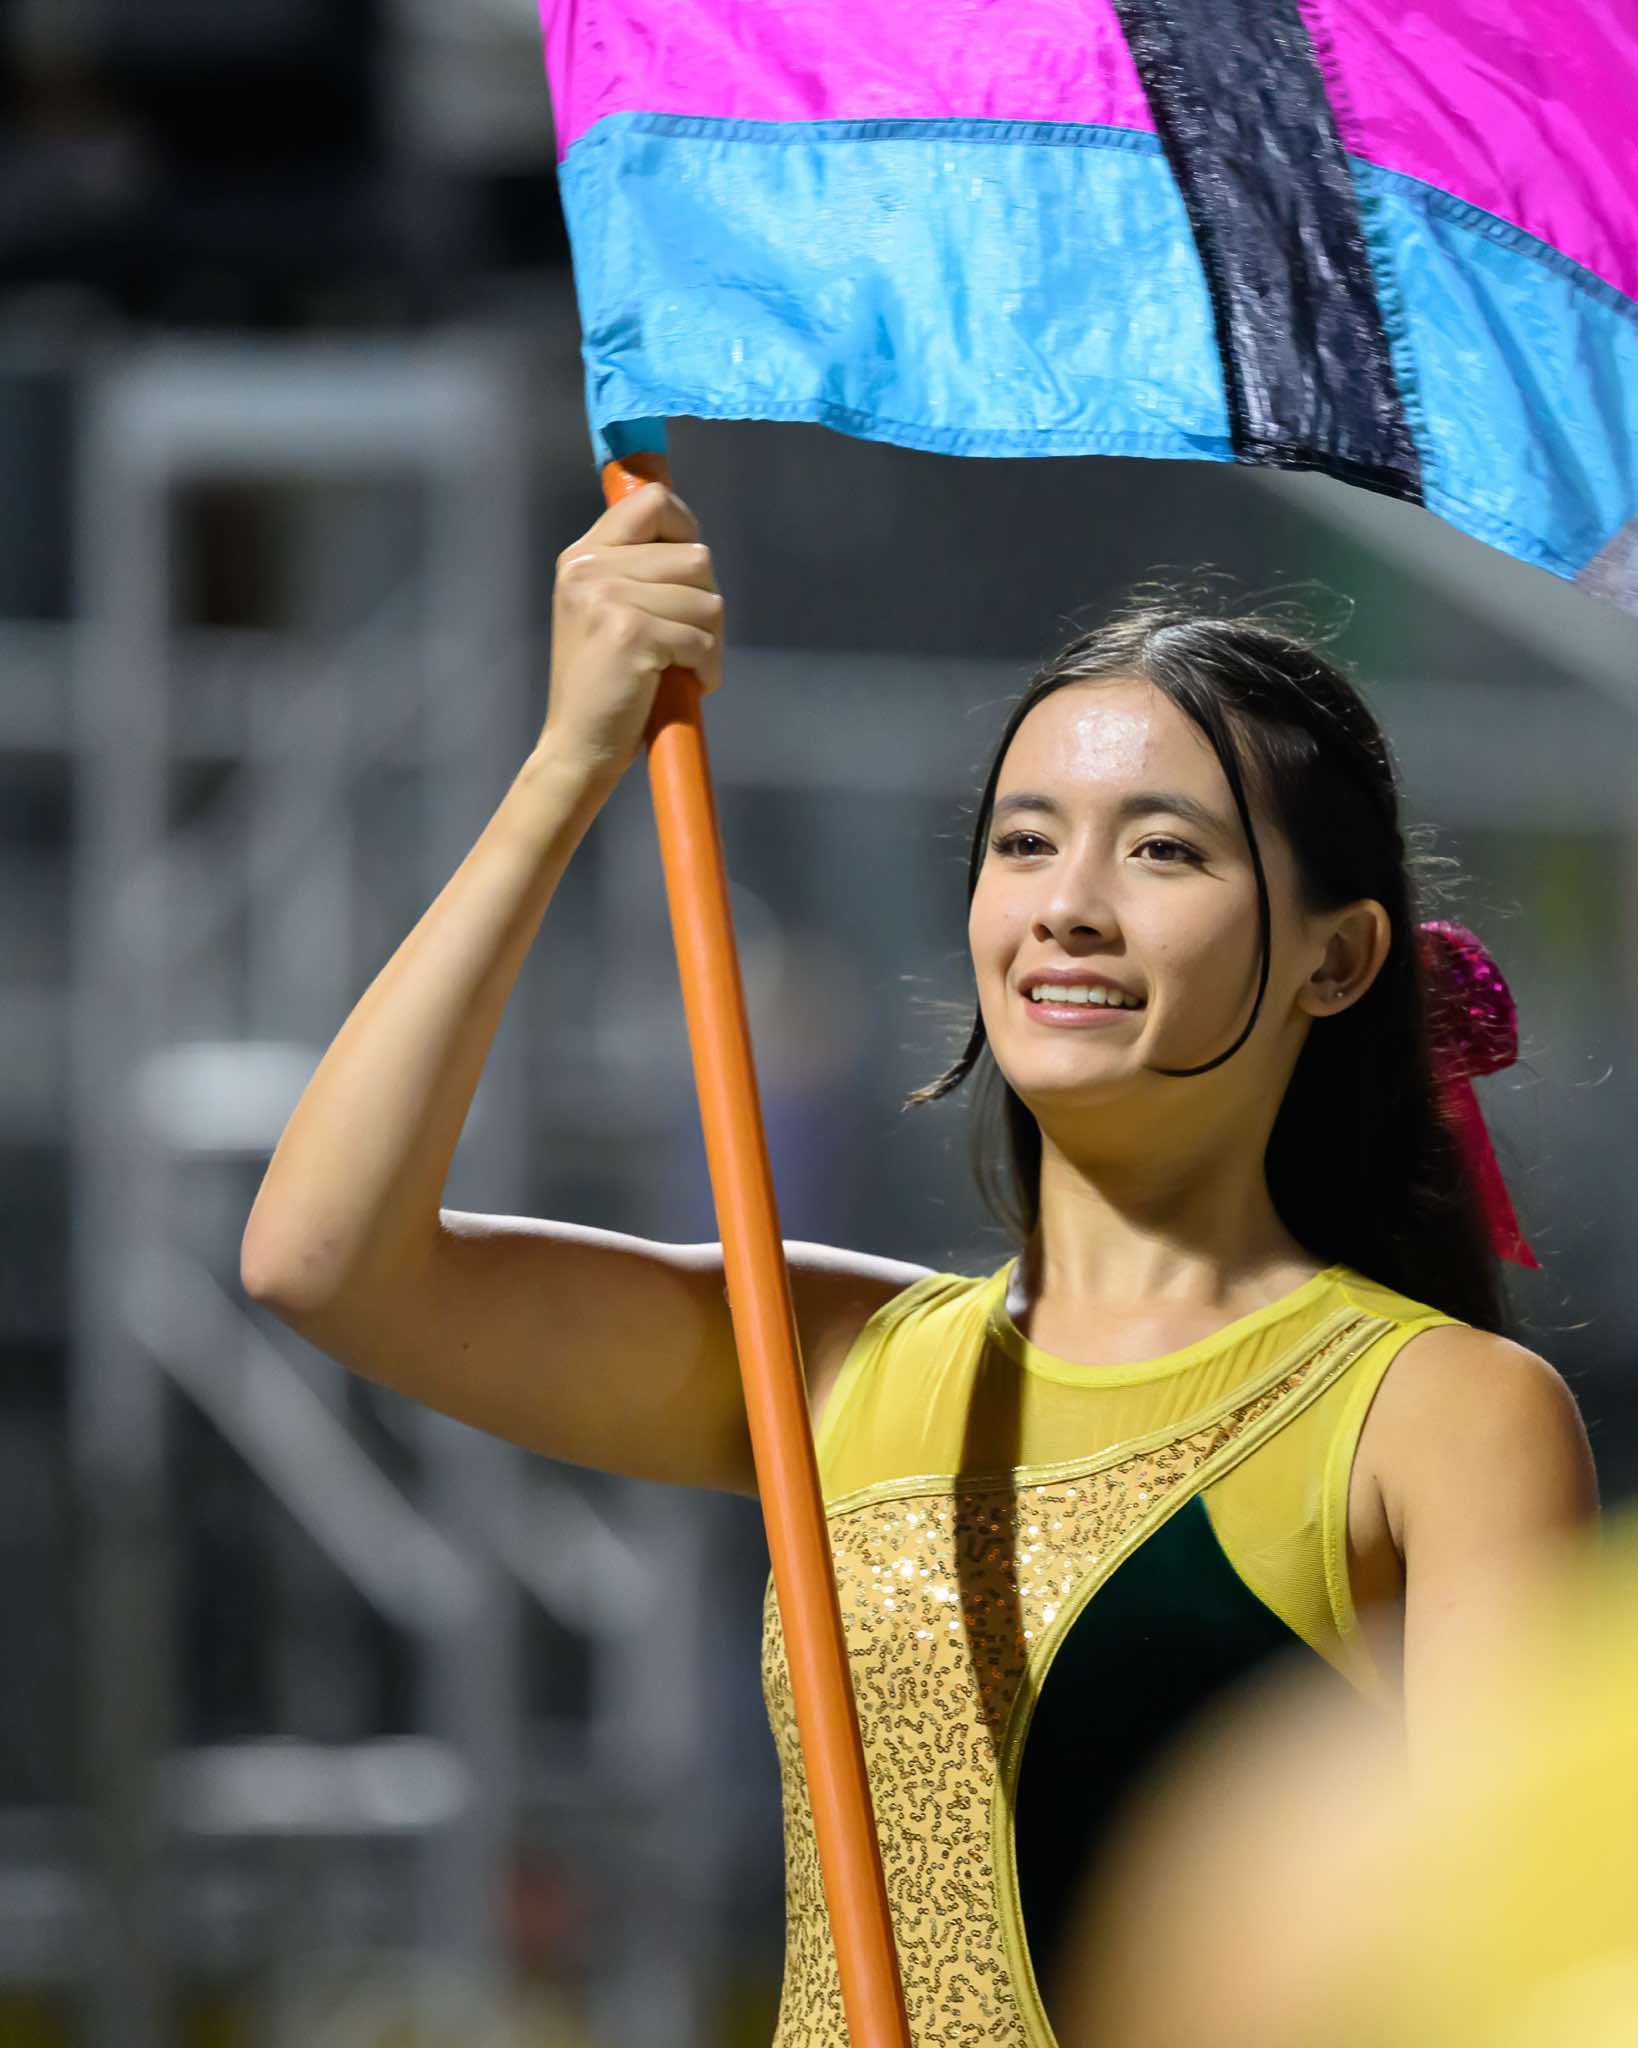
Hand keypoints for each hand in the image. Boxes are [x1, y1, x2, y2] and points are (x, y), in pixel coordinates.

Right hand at [541, 480, 724, 785]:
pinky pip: (702, 638)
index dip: (685, 527)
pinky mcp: (631, 632)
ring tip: (684, 666)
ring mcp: (608, 597)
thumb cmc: (603, 684)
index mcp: (583, 555)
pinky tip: (685, 685)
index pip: (651, 500)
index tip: (689, 571)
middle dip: (705, 602)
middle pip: (695, 555)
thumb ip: (637, 570)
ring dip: (709, 640)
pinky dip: (706, 667)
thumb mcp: (606, 610)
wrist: (577, 745)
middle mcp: (590, 567)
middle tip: (689, 640)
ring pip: (706, 598)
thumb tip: (693, 545)